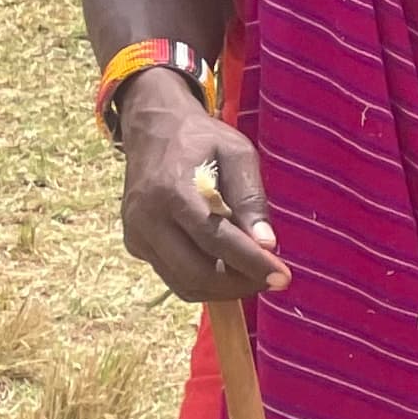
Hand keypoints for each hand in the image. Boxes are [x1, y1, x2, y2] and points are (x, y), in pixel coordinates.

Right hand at [119, 77, 290, 300]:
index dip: (251, 263)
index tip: (282, 278)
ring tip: (252, 274)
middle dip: (239, 283)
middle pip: (196, 272)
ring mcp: (136, 235)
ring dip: (223, 288)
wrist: (152, 129)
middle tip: (271, 278)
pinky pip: (172, 276)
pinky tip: (226, 266)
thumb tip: (268, 244)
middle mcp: (147, 218)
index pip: (215, 240)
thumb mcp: (237, 153)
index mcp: (172, 191)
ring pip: (183, 283)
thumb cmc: (202, 139)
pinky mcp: (135, 244)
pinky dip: (203, 280)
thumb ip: (251, 197)